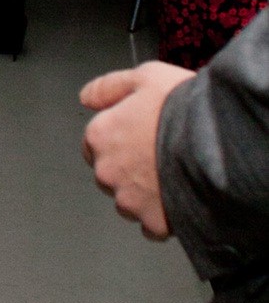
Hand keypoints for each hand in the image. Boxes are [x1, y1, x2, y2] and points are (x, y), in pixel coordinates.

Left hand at [79, 63, 193, 238]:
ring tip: (174, 176)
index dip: (119, 140)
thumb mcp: (146, 77)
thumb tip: (86, 97)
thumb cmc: (184, 108)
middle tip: (161, 155)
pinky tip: (180, 198)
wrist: (218, 141)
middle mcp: (106, 171)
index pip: (94, 145)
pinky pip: (152, 225)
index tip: (140, 137)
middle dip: (130, 170)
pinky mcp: (153, 222)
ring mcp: (128, 200)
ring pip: (129, 203)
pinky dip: (164, 217)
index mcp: (100, 136)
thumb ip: (109, 87)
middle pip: (110, 176)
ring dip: (146, 194)